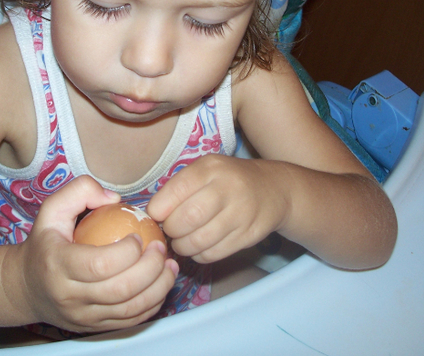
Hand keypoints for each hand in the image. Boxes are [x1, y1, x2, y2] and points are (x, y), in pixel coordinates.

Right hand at [12, 176, 178, 332]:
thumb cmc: (45, 242)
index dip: (127, 252)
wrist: (26, 287)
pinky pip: (130, 321)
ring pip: (129, 310)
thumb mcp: (51, 209)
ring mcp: (82, 316)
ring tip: (170, 266)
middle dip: (150, 268)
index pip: (99, 265)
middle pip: (119, 289)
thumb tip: (115, 200)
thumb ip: (80, 191)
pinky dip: (152, 304)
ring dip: (158, 287)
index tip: (139, 236)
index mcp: (57, 264)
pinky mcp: (94, 327)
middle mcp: (69, 296)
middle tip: (161, 248)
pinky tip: (161, 284)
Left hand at [147, 155, 288, 263]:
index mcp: (209, 168)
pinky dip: (199, 255)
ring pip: (199, 241)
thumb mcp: (205, 171)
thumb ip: (179, 188)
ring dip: (183, 246)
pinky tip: (199, 247)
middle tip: (171, 230)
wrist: (273, 189)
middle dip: (171, 230)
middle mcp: (226, 188)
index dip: (158, 210)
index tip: (156, 216)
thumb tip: (149, 215)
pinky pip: (214, 254)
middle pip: (186, 219)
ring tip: (182, 241)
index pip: (173, 193)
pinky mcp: (248, 235)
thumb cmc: (227, 180)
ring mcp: (240, 213)